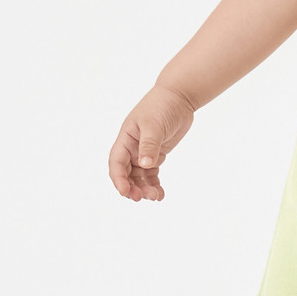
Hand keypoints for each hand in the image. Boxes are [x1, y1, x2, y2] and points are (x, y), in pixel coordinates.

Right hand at [108, 84, 195, 201]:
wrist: (179, 97)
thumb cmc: (163, 106)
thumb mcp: (154, 125)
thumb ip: (149, 145)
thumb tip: (145, 165)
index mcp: (126, 138)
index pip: (116, 162)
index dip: (118, 179)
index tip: (125, 192)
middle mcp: (132, 147)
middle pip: (126, 173)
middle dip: (131, 187)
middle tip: (141, 198)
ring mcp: (143, 151)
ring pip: (139, 176)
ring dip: (144, 188)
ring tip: (155, 197)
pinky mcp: (156, 154)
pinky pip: (151, 173)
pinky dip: (154, 184)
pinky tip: (160, 193)